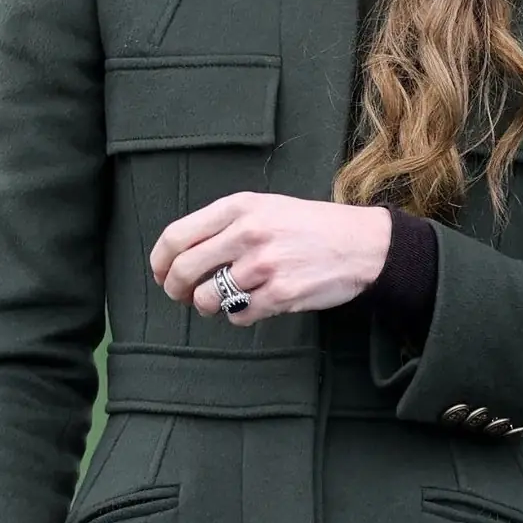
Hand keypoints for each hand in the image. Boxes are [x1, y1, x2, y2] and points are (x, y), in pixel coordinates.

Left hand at [149, 192, 392, 325]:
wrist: (363, 243)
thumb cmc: (310, 225)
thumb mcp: (267, 207)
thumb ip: (226, 225)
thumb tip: (180, 257)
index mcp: (240, 207)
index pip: (177, 236)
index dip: (160, 261)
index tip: (160, 273)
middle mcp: (249, 233)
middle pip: (184, 270)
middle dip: (176, 289)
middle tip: (183, 295)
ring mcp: (264, 265)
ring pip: (207, 298)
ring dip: (209, 305)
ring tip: (226, 299)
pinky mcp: (280, 294)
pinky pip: (238, 316)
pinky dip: (240, 316)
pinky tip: (255, 304)